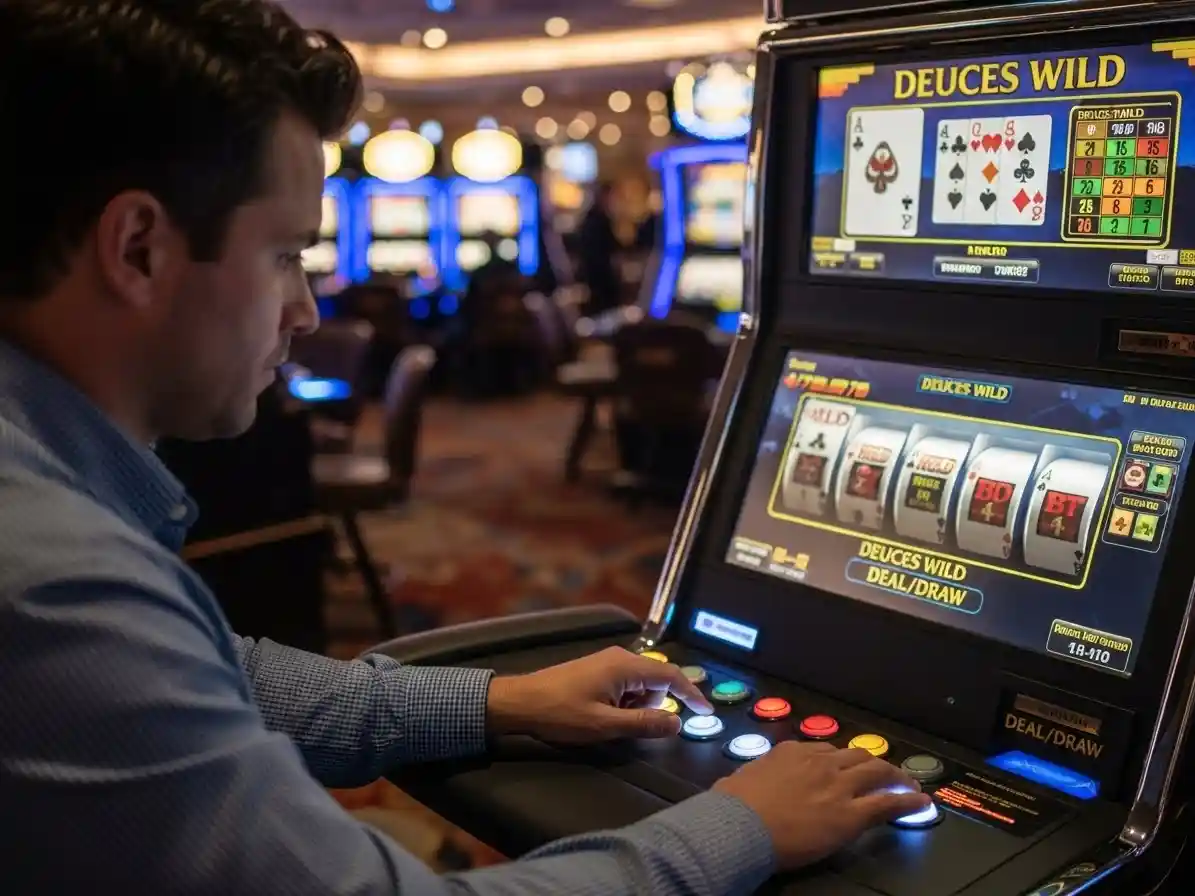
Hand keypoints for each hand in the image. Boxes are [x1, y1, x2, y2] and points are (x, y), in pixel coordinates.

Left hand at [486, 646, 713, 743]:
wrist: (520, 703)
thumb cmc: (560, 713)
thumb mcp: (605, 725)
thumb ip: (644, 724)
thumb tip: (677, 723)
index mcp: (625, 666)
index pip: (671, 676)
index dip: (691, 694)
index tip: (706, 712)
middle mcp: (620, 658)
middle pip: (656, 683)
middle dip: (651, 708)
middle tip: (625, 726)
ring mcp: (608, 663)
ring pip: (640, 688)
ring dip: (634, 709)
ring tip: (607, 722)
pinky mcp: (598, 671)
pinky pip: (624, 688)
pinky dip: (622, 705)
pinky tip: (601, 716)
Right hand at [713, 741, 931, 869]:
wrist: (742, 824)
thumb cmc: (733, 805)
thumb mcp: (739, 779)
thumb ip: (753, 776)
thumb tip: (739, 783)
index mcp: (792, 752)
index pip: (824, 751)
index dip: (838, 761)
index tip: (842, 768)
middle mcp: (820, 762)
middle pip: (856, 756)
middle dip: (872, 763)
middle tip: (883, 772)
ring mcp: (838, 786)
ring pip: (876, 772)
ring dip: (894, 776)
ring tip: (906, 783)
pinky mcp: (852, 814)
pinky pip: (888, 802)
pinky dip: (907, 800)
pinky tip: (920, 802)